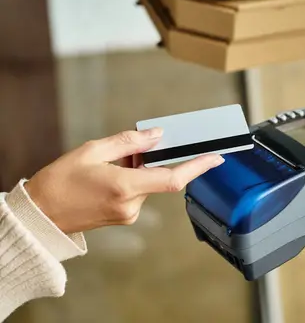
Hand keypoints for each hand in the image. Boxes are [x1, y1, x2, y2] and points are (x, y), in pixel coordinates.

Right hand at [24, 128, 223, 233]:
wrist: (41, 215)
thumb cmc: (60, 182)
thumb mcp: (92, 151)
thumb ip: (129, 142)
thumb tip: (157, 135)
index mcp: (124, 187)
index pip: (173, 178)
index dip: (198, 167)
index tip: (215, 158)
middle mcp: (131, 204)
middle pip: (159, 176)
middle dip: (153, 159)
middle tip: (131, 150)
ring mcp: (129, 214)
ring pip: (149, 184)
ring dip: (140, 170)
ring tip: (110, 165)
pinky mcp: (125, 217)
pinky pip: (140, 192)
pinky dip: (134, 180)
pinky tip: (110, 177)